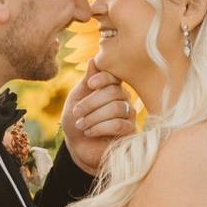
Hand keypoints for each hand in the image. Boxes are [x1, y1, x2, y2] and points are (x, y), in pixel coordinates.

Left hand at [61, 59, 136, 174]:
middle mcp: (123, 99)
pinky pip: (119, 125)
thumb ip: (86, 81)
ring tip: (82, 125)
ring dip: (94, 117)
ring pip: (117, 108)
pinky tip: (90, 132)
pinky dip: (100, 128)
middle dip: (91, 102)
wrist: (78, 147)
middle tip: (76, 112)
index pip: (115, 76)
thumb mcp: (77, 98)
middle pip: (114, 92)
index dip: (103, 77)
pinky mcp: (130, 133)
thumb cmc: (76, 120)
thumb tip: (94, 59)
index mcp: (111, 88)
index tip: (90, 85)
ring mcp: (129, 116)